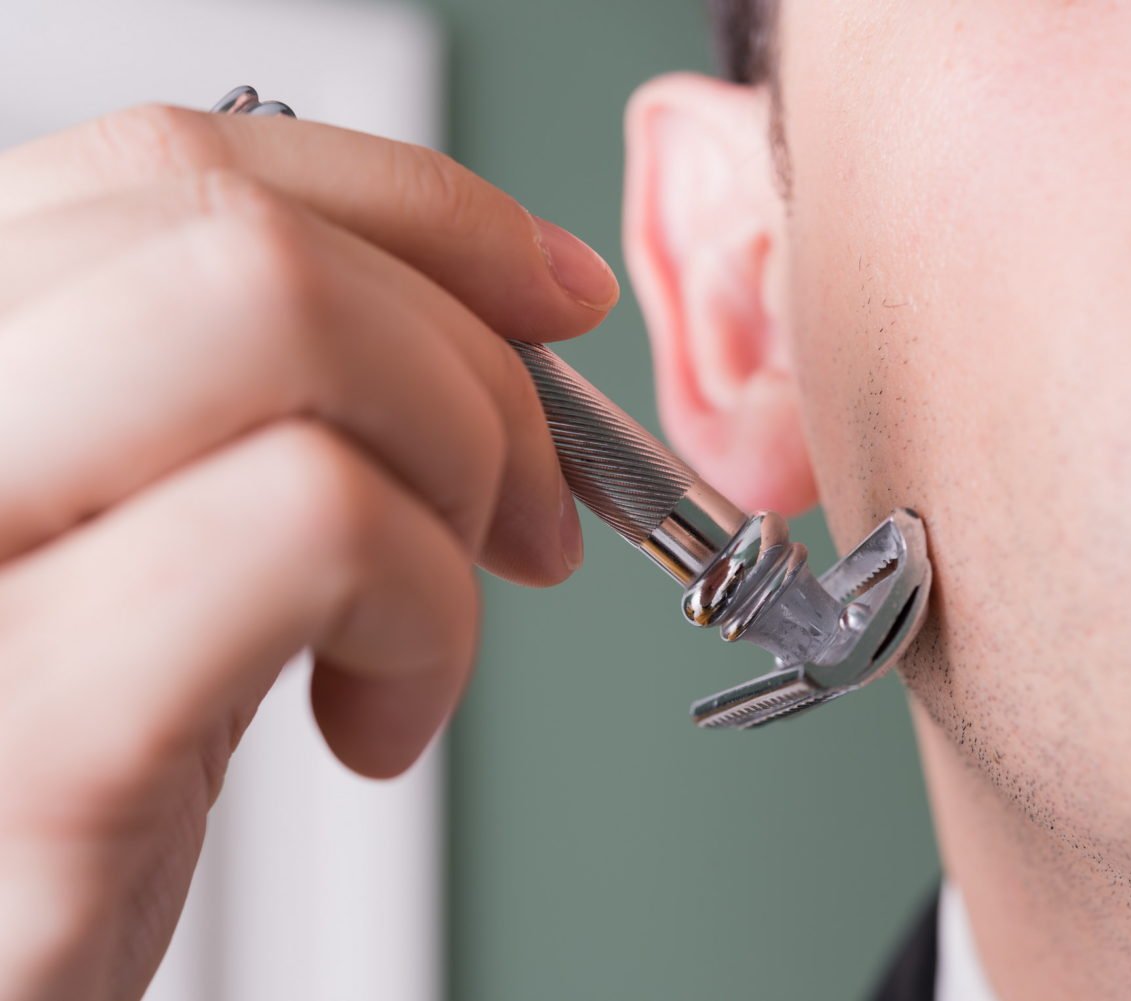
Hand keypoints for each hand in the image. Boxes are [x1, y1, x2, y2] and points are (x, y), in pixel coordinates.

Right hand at [0, 105, 618, 1000]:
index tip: (545, 294)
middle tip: (523, 510)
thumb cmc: (67, 769)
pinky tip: (379, 720)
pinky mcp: (26, 732)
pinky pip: (314, 527)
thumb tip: (522, 295)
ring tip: (425, 628)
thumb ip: (289, 405)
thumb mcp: (160, 539)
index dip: (412, 210)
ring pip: (279, 322)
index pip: (177, 163)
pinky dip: (427, 619)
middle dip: (465, 361)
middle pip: (241, 232)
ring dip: (450, 474)